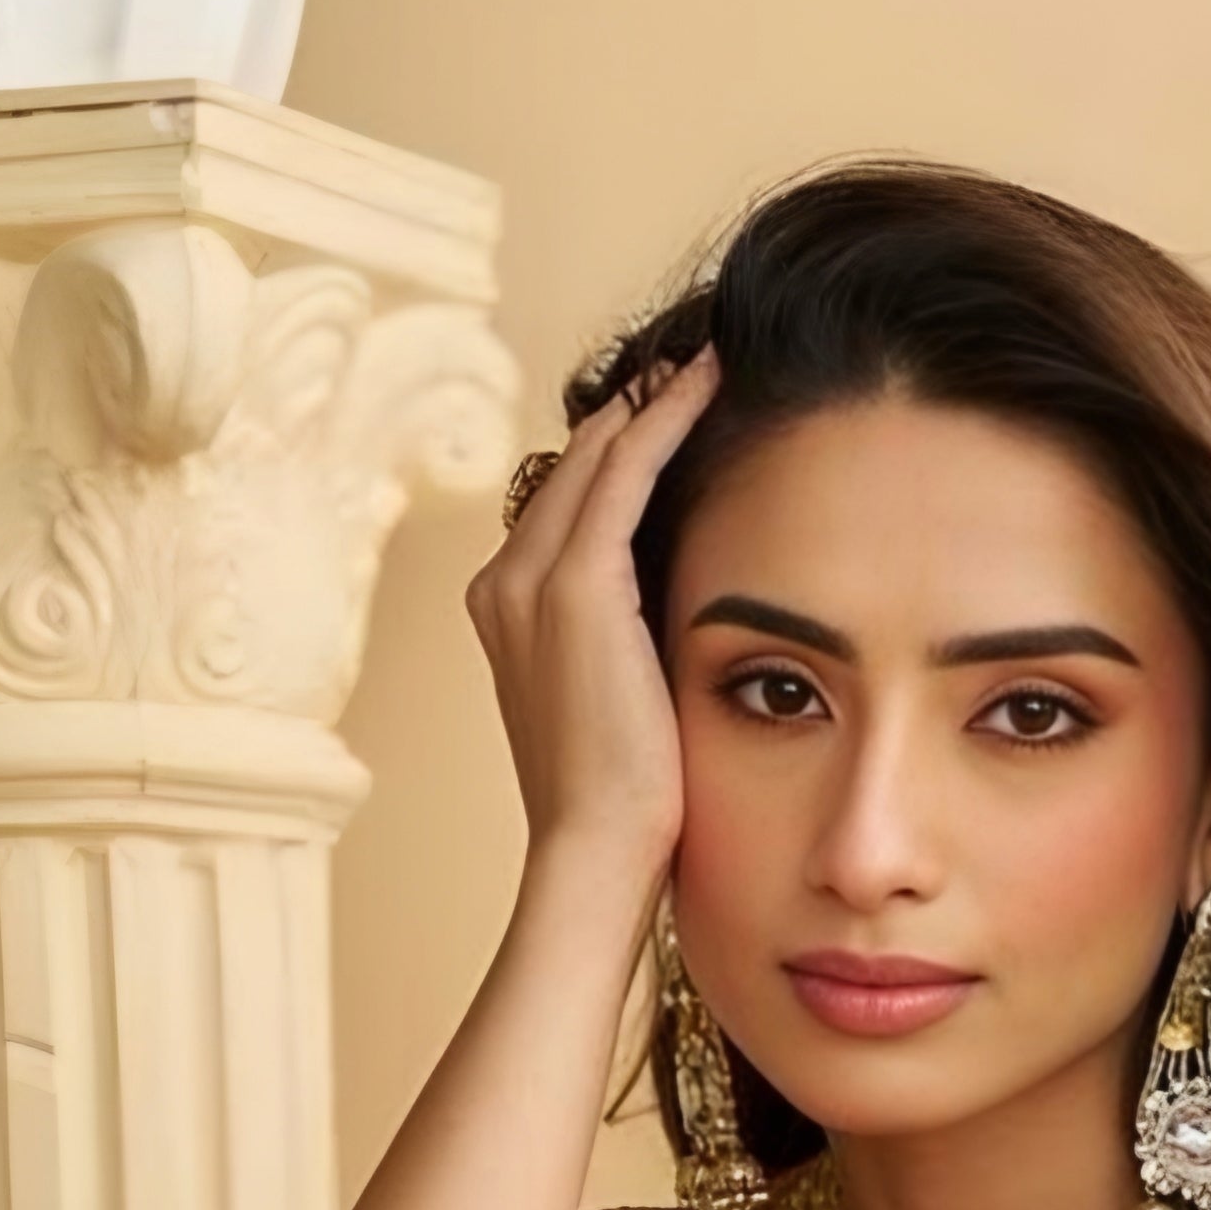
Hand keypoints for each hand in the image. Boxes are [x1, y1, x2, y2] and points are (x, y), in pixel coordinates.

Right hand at [464, 347, 719, 899]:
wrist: (595, 852)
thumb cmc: (620, 801)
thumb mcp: (616, 701)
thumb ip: (626, 640)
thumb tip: (680, 610)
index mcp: (504, 611)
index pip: (563, 505)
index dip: (617, 451)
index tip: (675, 407)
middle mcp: (501, 583)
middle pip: (572, 467)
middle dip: (633, 410)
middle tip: (696, 359)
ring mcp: (529, 580)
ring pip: (596, 456)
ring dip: (653, 399)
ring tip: (708, 357)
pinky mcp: (575, 584)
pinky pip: (626, 470)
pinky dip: (666, 418)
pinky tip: (709, 382)